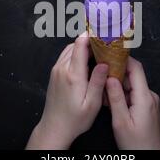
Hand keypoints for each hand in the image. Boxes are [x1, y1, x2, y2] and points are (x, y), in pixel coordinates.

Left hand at [26, 32, 108, 149]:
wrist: (54, 128)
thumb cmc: (75, 119)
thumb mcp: (92, 103)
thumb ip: (98, 81)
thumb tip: (105, 63)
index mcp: (73, 75)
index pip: (79, 45)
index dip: (91, 35)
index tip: (103, 32)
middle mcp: (62, 69)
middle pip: (75, 44)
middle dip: (89, 41)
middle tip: (104, 43)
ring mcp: (56, 71)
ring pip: (69, 49)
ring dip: (82, 47)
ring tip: (98, 51)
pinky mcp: (54, 74)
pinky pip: (65, 57)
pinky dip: (76, 54)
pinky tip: (86, 61)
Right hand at [106, 57, 159, 149]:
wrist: (152, 157)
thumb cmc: (137, 144)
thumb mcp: (121, 121)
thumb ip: (115, 98)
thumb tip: (109, 77)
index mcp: (144, 97)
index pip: (135, 68)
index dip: (122, 59)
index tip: (108, 54)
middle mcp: (150, 96)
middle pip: (132, 76)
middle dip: (115, 76)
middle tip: (99, 77)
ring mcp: (150, 102)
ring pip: (131, 87)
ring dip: (117, 88)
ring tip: (103, 94)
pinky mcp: (148, 108)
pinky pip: (134, 96)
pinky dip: (122, 96)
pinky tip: (111, 103)